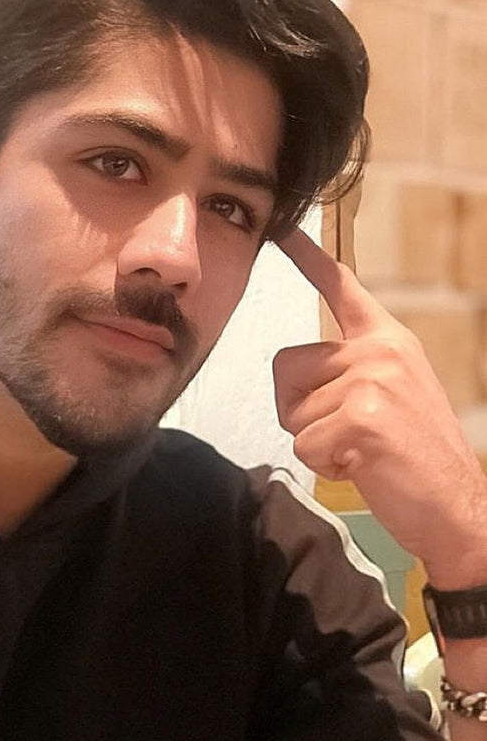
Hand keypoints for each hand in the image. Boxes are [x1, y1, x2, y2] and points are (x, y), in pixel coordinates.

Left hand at [274, 227, 486, 589]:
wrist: (458, 509)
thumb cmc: (415, 459)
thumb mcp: (390, 397)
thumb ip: (353, 373)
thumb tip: (300, 378)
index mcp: (388, 341)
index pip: (342, 289)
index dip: (308, 260)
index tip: (283, 231)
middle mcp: (380, 351)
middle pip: (286, 367)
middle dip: (299, 409)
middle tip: (347, 434)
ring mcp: (373, 381)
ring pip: (292, 411)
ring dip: (316, 441)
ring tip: (363, 450)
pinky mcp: (363, 417)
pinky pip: (303, 443)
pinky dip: (325, 464)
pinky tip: (365, 467)